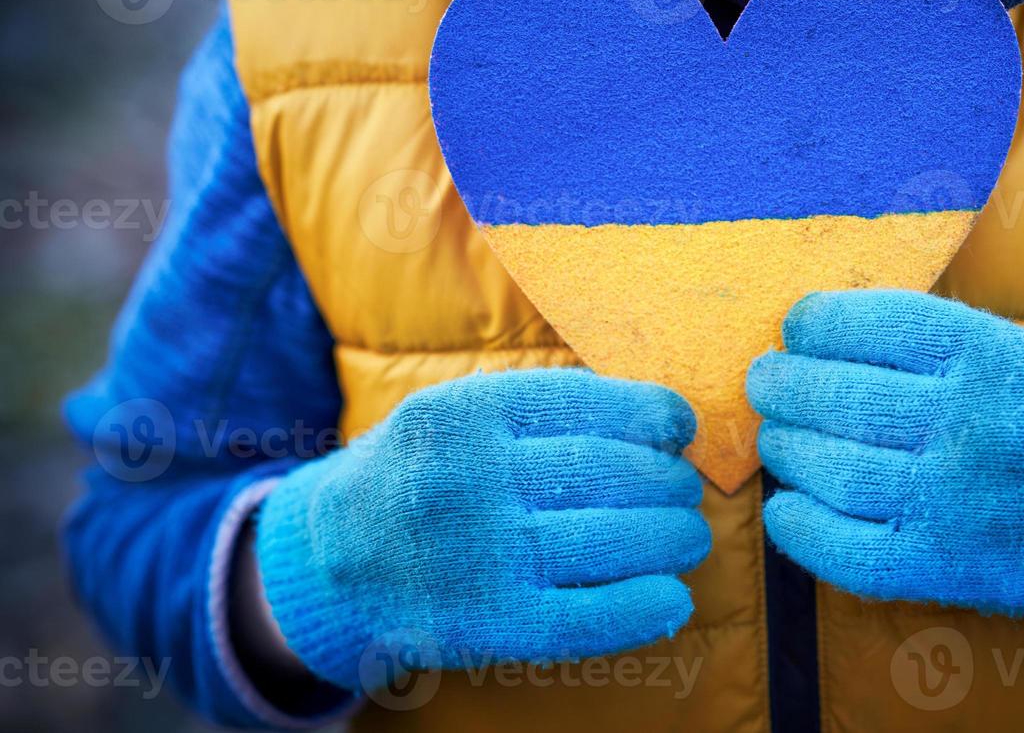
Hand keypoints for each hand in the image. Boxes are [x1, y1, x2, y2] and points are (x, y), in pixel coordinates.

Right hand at [255, 369, 710, 689]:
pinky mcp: (488, 624)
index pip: (591, 404)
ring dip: (673, 539)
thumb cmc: (423, 475)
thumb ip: (545, 408)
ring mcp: (477, 556)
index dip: (655, 415)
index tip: (678, 429)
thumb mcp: (458, 414)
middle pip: (612, 473)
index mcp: (463, 413)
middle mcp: (468, 479)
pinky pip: (589, 618)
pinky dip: (644, 607)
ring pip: (613, 541)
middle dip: (669, 482)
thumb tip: (661, 418)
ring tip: (687, 537)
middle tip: (683, 491)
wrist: (329, 563)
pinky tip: (671, 597)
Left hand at [748, 290, 1023, 646]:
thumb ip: (929, 341)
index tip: (796, 328)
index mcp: (991, 354)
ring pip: (831, 468)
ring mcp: (957, 499)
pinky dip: (798, 526)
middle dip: (781, 384)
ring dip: (785, 448)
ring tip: (778, 438)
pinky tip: (788, 505)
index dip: (813, 323)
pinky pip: (844, 549)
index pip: (870, 322)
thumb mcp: (1016, 350)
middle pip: (838, 396)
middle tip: (764, 381)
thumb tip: (813, 332)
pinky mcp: (945, 567)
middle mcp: (973, 421)